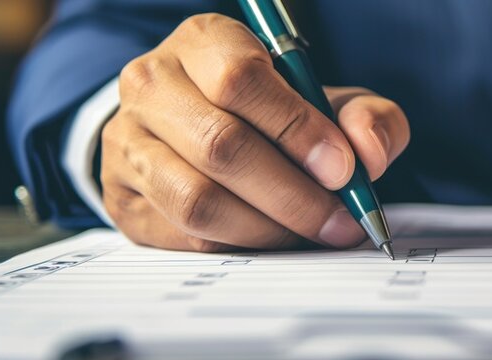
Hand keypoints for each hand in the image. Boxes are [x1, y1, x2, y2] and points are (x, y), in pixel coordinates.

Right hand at [101, 14, 409, 251]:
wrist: (199, 131)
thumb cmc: (273, 113)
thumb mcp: (330, 101)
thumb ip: (367, 117)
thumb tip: (368, 153)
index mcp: (204, 42)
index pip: (240, 79)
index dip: (297, 129)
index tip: (342, 169)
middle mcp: (153, 85)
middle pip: (221, 146)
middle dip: (293, 194)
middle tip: (339, 220)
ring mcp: (129, 142)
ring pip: (198, 198)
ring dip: (268, 228)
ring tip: (310, 233)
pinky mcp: (123, 197)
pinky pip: (184, 235)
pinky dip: (240, 245)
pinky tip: (273, 239)